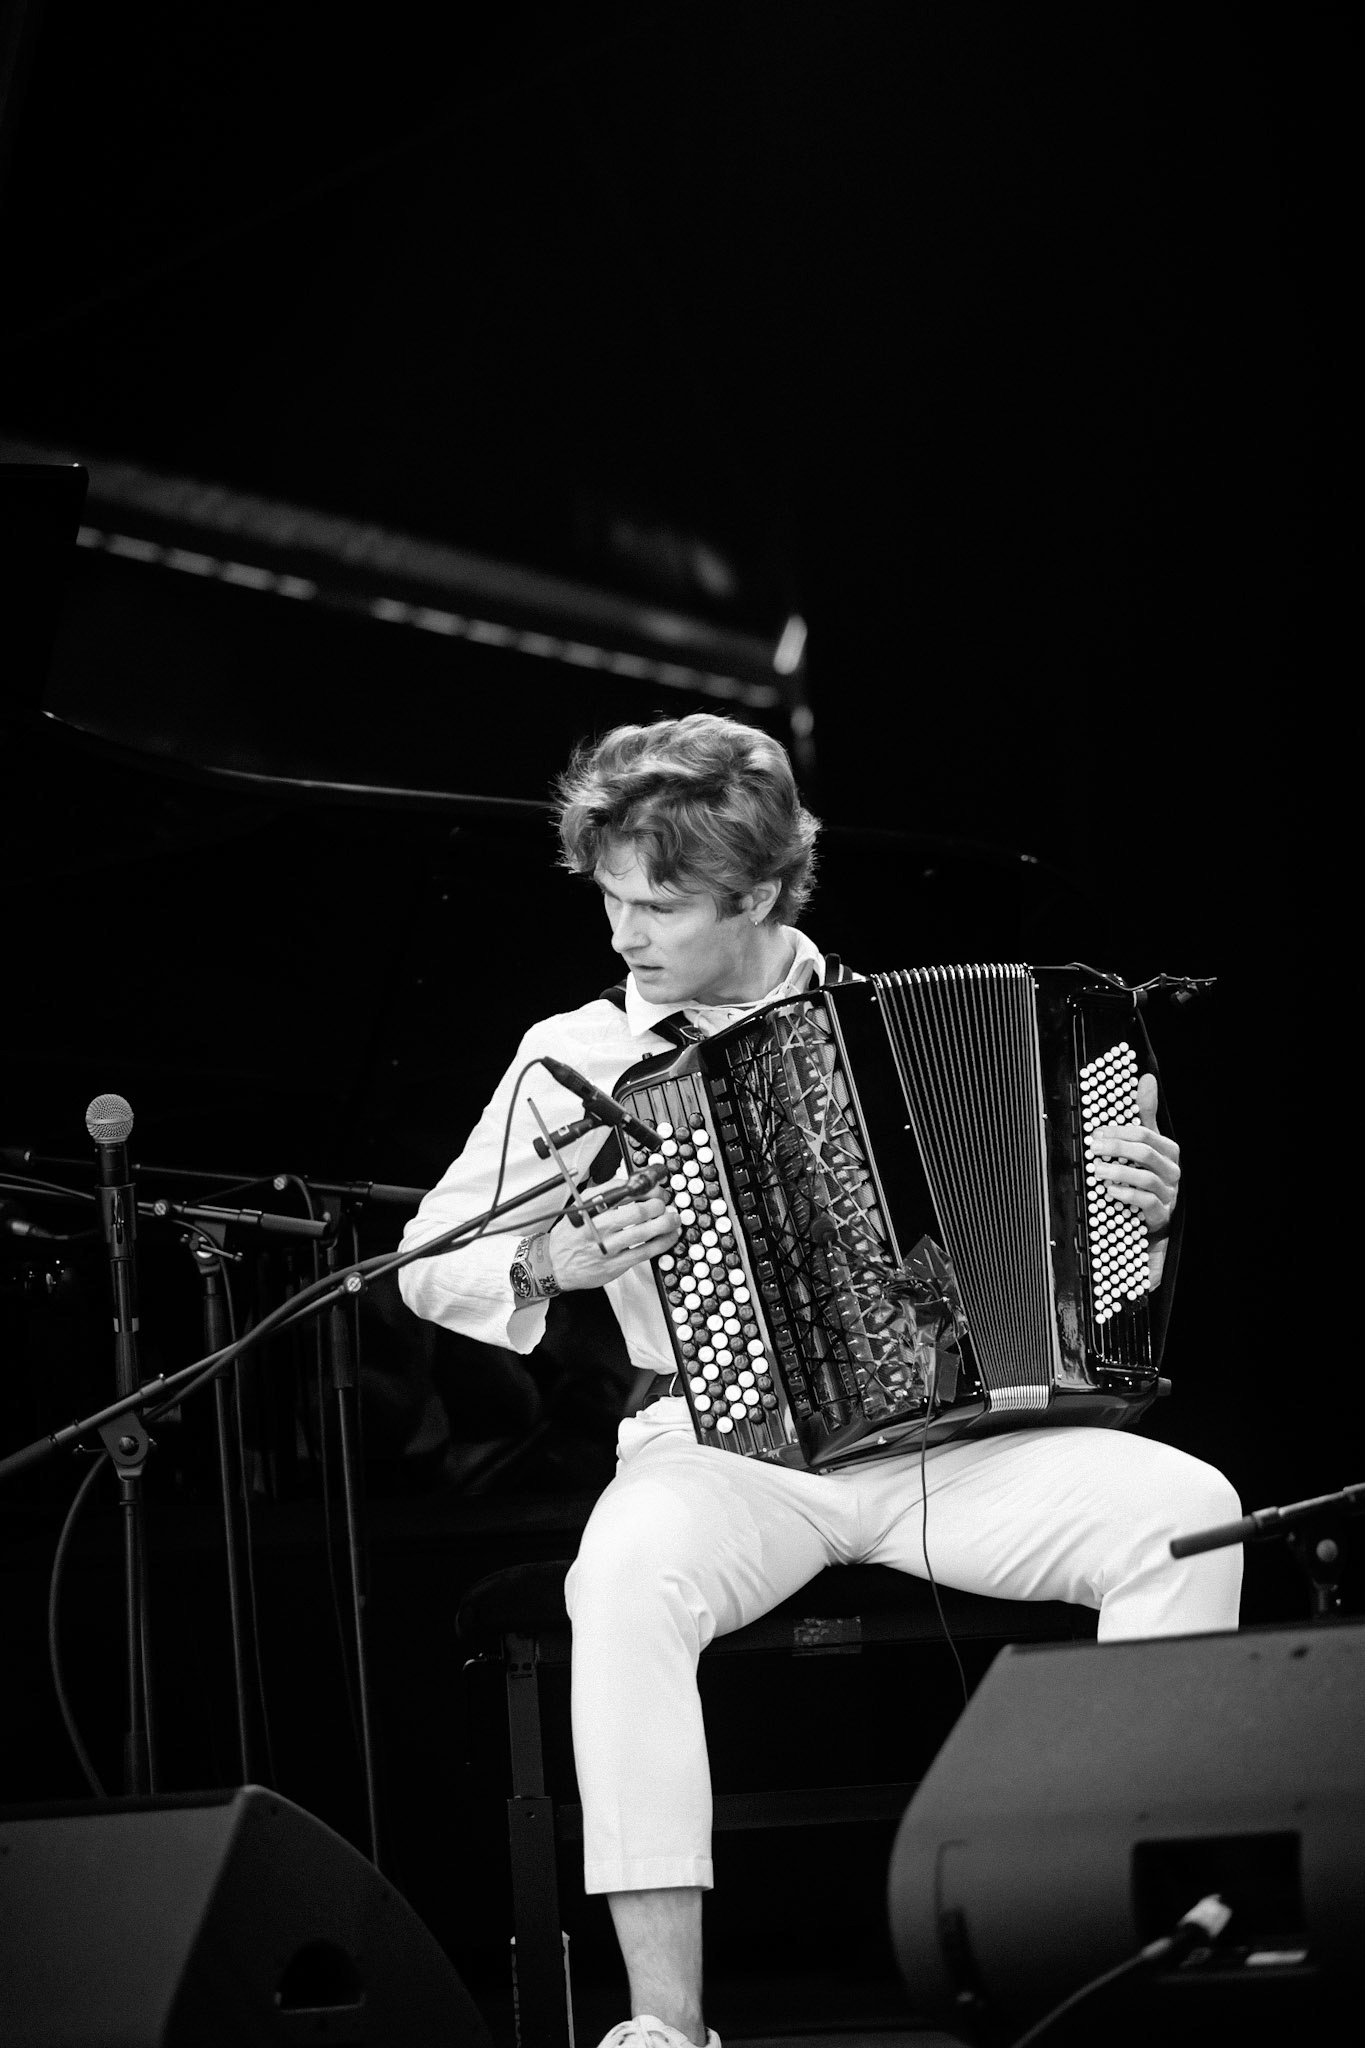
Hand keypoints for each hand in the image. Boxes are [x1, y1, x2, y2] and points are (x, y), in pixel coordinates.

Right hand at [546, 1192, 681, 1291]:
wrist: (554, 1265)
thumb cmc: (571, 1234)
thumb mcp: (581, 1206)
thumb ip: (604, 1192)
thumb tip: (631, 1181)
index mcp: (591, 1208)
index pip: (623, 1191)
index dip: (646, 1187)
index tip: (656, 1186)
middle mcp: (599, 1226)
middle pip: (638, 1211)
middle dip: (658, 1204)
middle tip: (664, 1202)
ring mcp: (608, 1247)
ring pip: (645, 1231)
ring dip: (665, 1222)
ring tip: (673, 1218)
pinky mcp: (616, 1265)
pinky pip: (646, 1252)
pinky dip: (663, 1242)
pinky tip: (669, 1236)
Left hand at [1088, 1071, 1180, 1288]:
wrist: (1152, 1218)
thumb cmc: (1146, 1176)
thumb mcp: (1145, 1143)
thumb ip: (1145, 1113)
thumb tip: (1146, 1078)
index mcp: (1168, 1151)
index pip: (1146, 1134)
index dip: (1120, 1130)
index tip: (1097, 1131)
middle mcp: (1172, 1171)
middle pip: (1146, 1153)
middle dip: (1117, 1147)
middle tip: (1093, 1147)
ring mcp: (1168, 1194)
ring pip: (1146, 1178)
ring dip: (1118, 1171)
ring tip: (1097, 1170)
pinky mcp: (1161, 1214)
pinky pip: (1147, 1202)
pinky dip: (1126, 1194)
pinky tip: (1110, 1190)